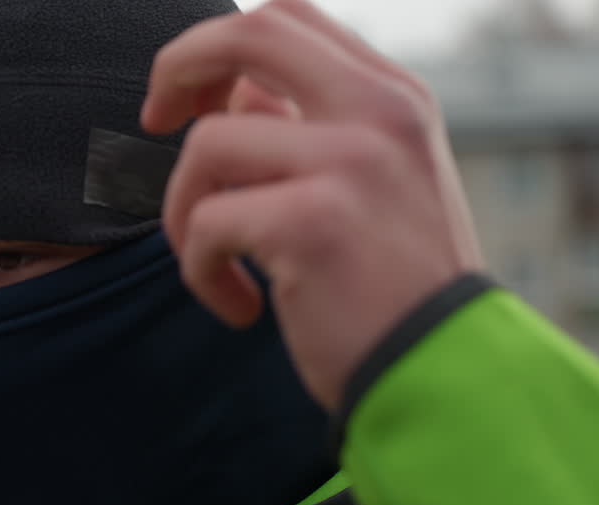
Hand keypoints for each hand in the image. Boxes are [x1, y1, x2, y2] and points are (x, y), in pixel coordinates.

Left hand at [141, 0, 483, 410]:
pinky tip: (242, 310)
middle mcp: (379, 113)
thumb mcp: (375, 186)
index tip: (195, 101)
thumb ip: (312, 131)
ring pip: (207, 146)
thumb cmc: (394, 291)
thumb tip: (232, 93)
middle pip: (249, 32)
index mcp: (393, 97)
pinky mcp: (314, 222)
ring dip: (185, 212)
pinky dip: (202, 272)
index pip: (289, 18)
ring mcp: (351, 161)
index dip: (220, 44)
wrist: (446, 374)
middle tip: (153, 121)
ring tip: (219, 266)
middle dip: (177, 66)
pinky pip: (207, 225)